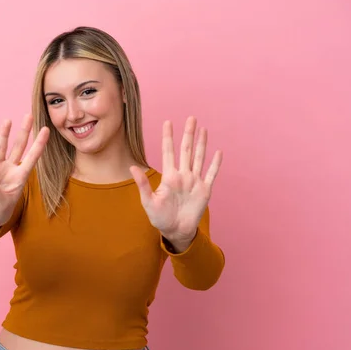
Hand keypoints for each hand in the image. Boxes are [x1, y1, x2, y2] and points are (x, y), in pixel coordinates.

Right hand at [0, 114, 49, 229]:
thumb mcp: (0, 204)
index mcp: (20, 177)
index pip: (32, 158)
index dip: (39, 144)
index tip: (46, 131)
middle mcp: (11, 169)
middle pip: (19, 146)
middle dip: (24, 131)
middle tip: (29, 115)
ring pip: (2, 147)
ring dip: (5, 134)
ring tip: (8, 120)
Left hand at [130, 116, 221, 249]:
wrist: (176, 231)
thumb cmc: (160, 218)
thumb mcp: (148, 201)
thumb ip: (142, 184)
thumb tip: (132, 167)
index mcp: (169, 176)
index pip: (168, 152)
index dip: (168, 137)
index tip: (168, 122)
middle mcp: (183, 175)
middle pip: (186, 150)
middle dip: (188, 134)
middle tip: (191, 118)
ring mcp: (194, 181)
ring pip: (199, 158)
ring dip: (202, 144)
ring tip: (203, 129)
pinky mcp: (204, 190)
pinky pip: (211, 174)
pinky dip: (215, 164)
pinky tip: (218, 152)